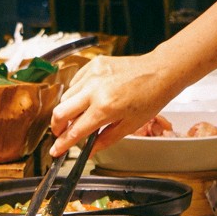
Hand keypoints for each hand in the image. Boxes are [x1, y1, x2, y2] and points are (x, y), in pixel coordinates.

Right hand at [49, 53, 190, 156]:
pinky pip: (76, 82)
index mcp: (105, 108)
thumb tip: (89, 151)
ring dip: (68, 110)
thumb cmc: (150, 98)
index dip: (62, 144)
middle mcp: (95, 90)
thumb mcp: (130, 125)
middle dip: (57, 127)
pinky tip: (87, 98)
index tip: (55, 151)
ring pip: (66, 96)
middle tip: (61, 134)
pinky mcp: (94, 64)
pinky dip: (76, 93)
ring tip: (79, 116)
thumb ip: (105, 139)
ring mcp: (93, 74)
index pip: (75, 131)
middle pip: (60, 112)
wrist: (160, 72)